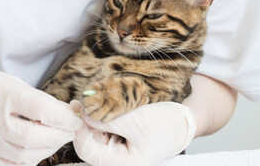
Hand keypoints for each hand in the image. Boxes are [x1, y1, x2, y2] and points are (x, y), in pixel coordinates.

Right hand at [0, 65, 81, 165]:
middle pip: (30, 138)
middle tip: (70, 131)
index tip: (76, 120)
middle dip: (58, 137)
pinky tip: (37, 150)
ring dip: (47, 150)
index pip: (38, 109)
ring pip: (22, 156)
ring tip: (56, 139)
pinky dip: (29, 160)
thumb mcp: (15, 84)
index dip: (63, 118)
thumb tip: (69, 116)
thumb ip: (40, 101)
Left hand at [72, 101, 195, 165]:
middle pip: (89, 142)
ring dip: (91, 117)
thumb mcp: (134, 122)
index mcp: (121, 163)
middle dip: (84, 122)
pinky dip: (99, 116)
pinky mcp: (117, 137)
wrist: (180, 121)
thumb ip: (106, 120)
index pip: (88, 151)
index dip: (80, 131)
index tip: (78, 110)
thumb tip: (82, 113)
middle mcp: (116, 159)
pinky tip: (99, 104)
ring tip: (90, 100)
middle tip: (79, 101)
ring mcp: (116, 147)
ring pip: (94, 133)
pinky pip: (102, 127)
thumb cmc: (163, 126)